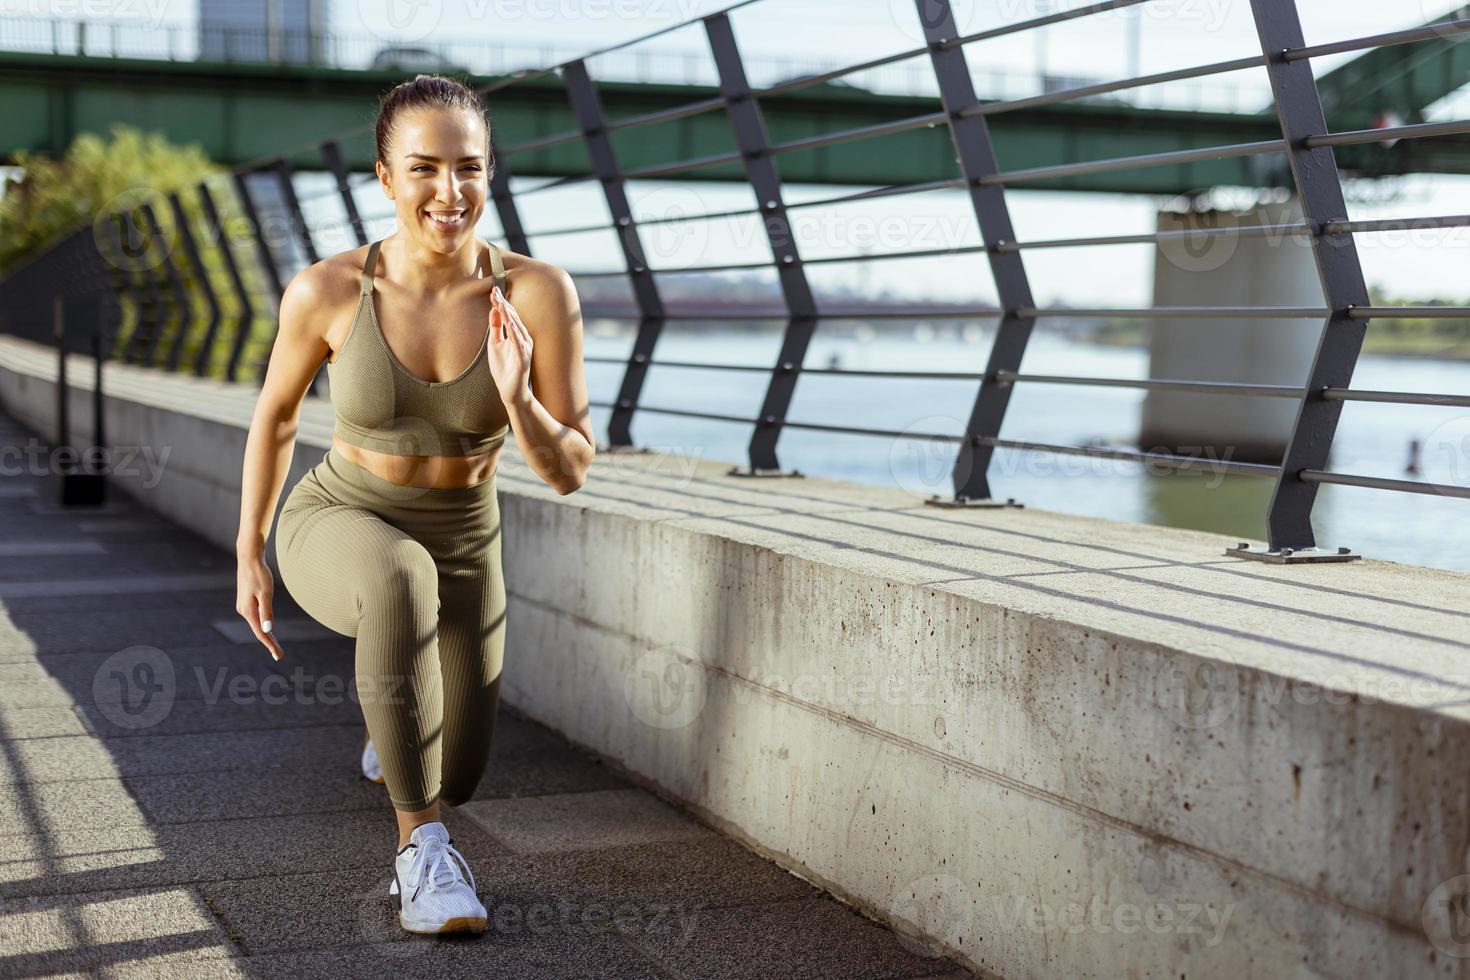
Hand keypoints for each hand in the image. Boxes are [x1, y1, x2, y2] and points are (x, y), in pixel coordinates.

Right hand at [236, 555, 284, 660]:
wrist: (249, 558)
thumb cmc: (259, 574)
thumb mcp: (266, 593)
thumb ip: (267, 611)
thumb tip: (268, 629)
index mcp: (248, 611)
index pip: (261, 633)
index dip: (270, 645)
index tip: (278, 656)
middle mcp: (243, 611)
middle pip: (259, 631)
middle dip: (269, 643)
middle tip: (279, 655)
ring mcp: (244, 606)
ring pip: (257, 624)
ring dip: (266, 635)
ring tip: (274, 646)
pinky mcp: (246, 601)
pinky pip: (256, 617)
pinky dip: (263, 625)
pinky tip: (267, 629)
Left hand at [486, 284, 531, 404]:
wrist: (511, 392)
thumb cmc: (504, 369)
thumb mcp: (495, 344)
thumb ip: (495, 328)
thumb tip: (494, 309)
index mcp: (516, 335)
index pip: (508, 315)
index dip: (500, 303)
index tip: (492, 290)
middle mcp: (523, 339)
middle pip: (512, 317)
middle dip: (503, 304)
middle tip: (495, 290)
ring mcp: (524, 348)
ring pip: (517, 327)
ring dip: (509, 314)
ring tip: (501, 302)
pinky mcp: (524, 358)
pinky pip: (519, 342)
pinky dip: (515, 331)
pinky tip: (510, 322)